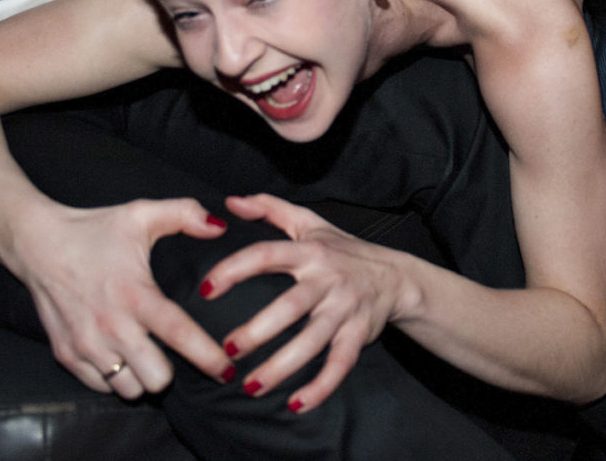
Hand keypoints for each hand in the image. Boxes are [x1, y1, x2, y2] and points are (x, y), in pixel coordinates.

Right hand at [10, 197, 230, 398]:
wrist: (36, 244)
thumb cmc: (94, 230)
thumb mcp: (141, 214)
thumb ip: (185, 214)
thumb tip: (219, 226)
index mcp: (135, 294)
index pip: (178, 333)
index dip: (207, 356)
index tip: (227, 369)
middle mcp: (111, 326)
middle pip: (156, 378)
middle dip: (171, 373)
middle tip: (172, 356)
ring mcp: (86, 345)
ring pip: (128, 389)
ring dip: (142, 378)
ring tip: (145, 355)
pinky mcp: (66, 355)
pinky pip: (100, 386)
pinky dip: (114, 378)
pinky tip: (119, 355)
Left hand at [201, 195, 407, 412]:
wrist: (397, 277)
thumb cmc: (344, 250)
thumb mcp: (311, 224)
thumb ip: (270, 208)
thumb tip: (231, 201)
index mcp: (310, 252)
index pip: (267, 254)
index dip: (236, 269)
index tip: (207, 289)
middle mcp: (327, 279)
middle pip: (291, 306)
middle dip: (259, 330)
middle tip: (228, 350)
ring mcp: (345, 309)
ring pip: (313, 341)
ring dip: (282, 366)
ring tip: (252, 387)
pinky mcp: (359, 334)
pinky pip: (340, 364)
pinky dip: (321, 387)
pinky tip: (297, 404)